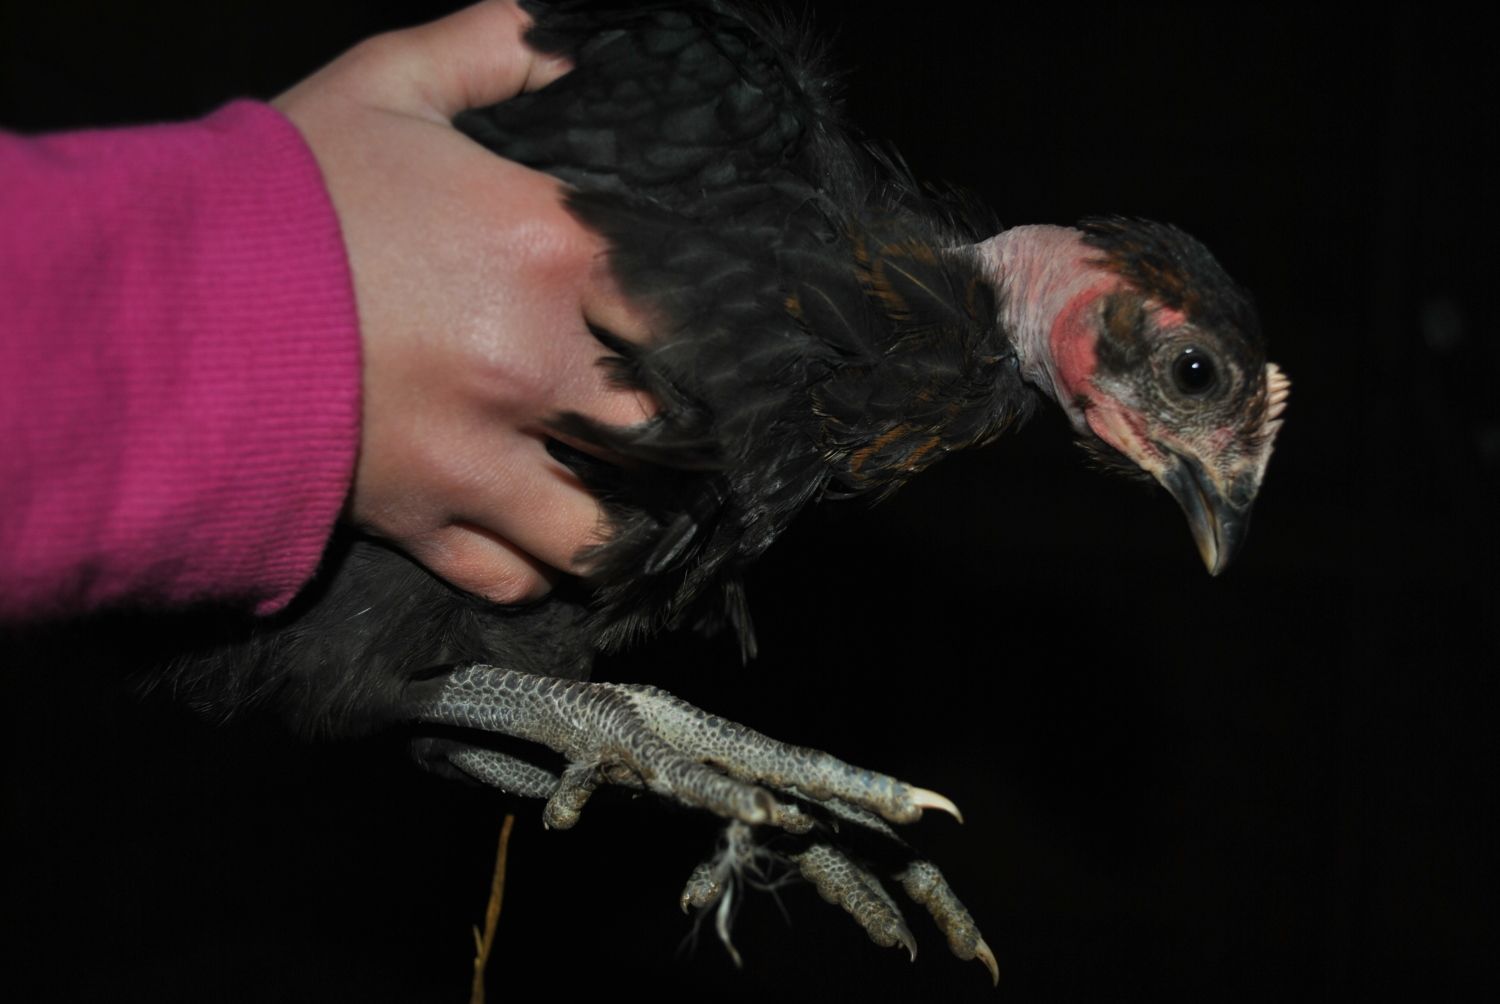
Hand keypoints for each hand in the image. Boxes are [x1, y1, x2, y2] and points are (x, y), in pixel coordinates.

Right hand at [274, 1, 652, 603]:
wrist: (163, 297)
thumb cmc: (283, 193)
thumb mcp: (390, 84)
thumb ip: (494, 51)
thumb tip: (567, 41)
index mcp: (549, 252)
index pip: (687, 308)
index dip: (702, 328)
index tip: (703, 342)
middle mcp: (536, 366)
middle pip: (662, 428)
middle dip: (669, 430)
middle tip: (665, 427)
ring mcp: (481, 456)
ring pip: (601, 529)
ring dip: (619, 518)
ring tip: (618, 501)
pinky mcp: (422, 520)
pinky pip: (510, 576)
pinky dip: (533, 569)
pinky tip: (539, 544)